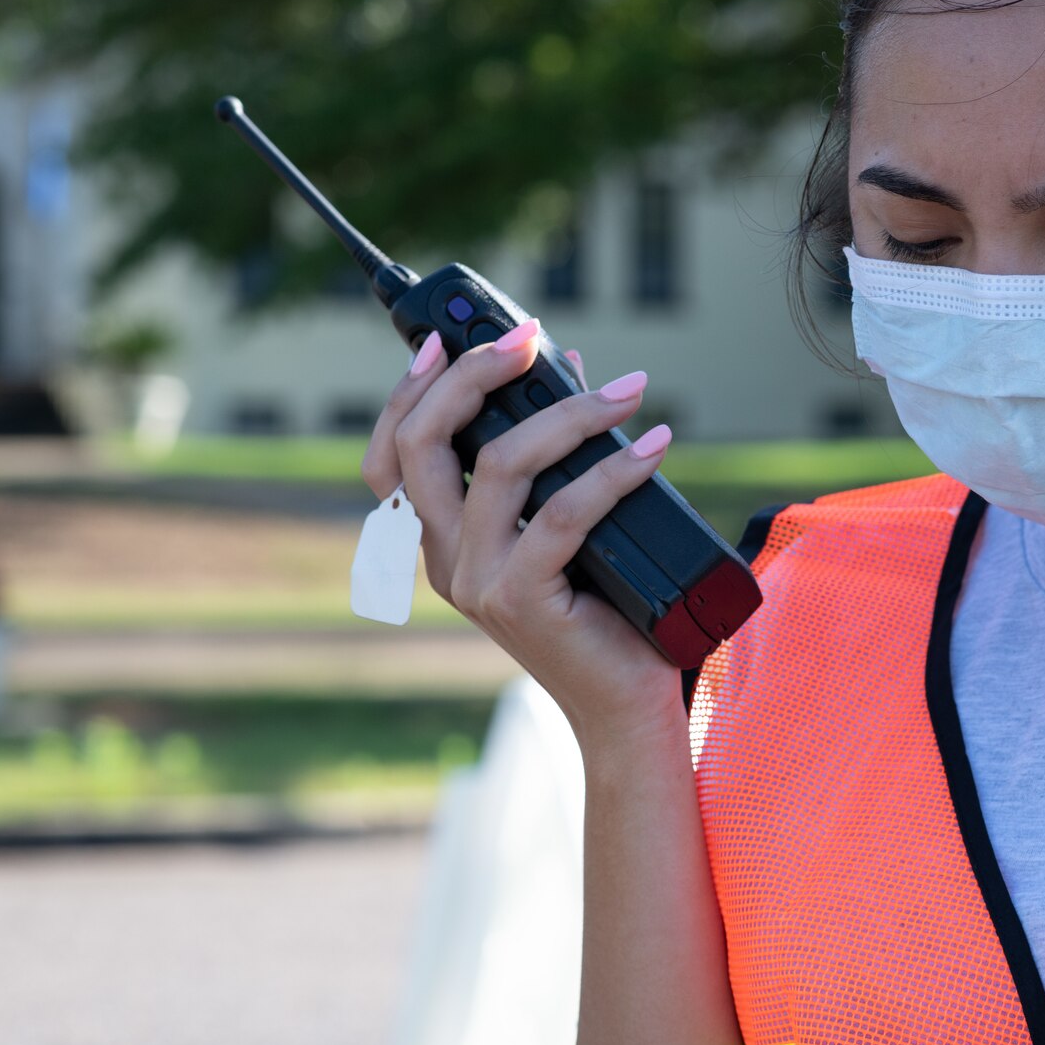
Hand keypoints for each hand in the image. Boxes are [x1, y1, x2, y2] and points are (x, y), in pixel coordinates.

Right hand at [362, 321, 679, 738]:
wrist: (624, 706)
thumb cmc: (604, 611)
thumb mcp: (570, 525)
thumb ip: (556, 458)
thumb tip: (571, 369)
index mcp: (441, 542)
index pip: (390, 458)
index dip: (408, 392)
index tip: (448, 338)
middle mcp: (444, 561)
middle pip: (422, 446)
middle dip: (473, 376)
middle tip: (531, 339)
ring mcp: (478, 583)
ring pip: (500, 466)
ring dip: (569, 414)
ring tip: (627, 391)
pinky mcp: (522, 600)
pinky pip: (563, 515)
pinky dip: (613, 470)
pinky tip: (653, 448)